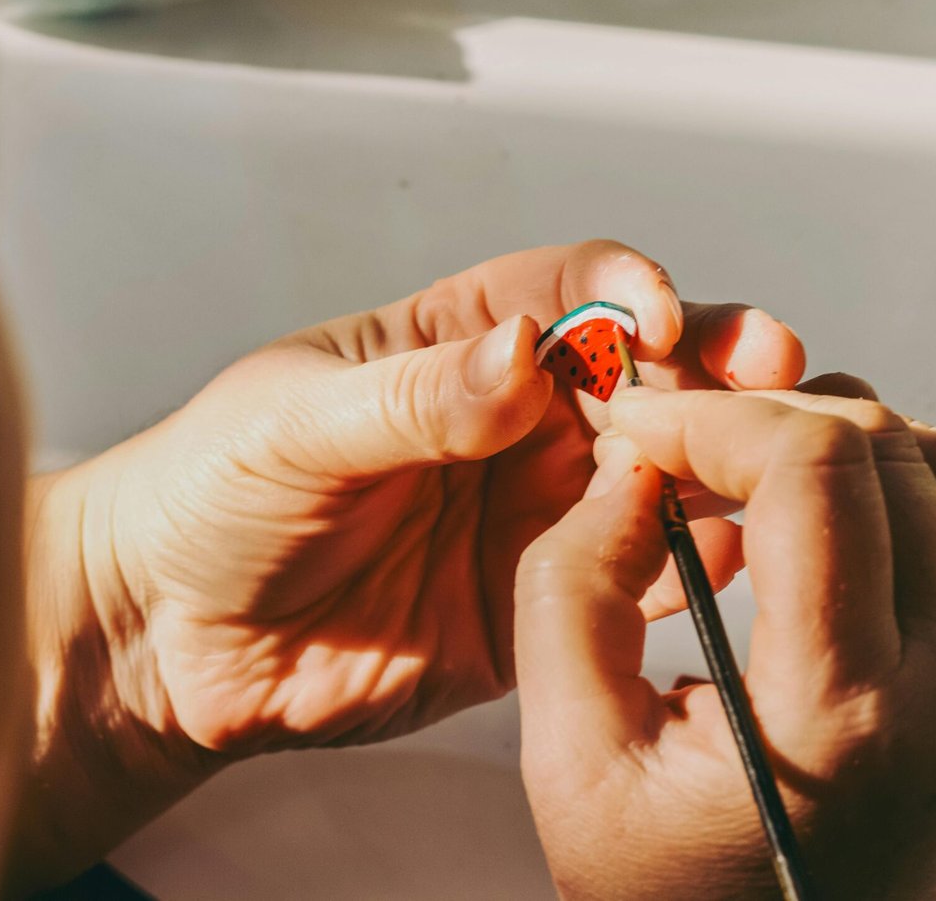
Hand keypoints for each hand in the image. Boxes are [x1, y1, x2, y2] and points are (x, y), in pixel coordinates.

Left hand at [11, 241, 803, 890]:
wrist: (166, 643)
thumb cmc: (210, 495)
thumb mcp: (297, 425)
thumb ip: (416, 396)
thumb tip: (526, 350)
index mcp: (461, 342)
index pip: (572, 293)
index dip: (627, 291)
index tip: (658, 315)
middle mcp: (518, 420)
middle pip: (644, 377)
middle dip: (711, 370)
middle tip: (769, 377)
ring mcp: (537, 510)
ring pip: (658, 473)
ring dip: (717, 462)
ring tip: (769, 465)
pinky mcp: (543, 602)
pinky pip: (632, 579)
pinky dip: (685, 568)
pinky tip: (721, 557)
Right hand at [514, 387, 935, 899]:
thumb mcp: (575, 767)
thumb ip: (570, 596)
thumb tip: (624, 471)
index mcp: (848, 713)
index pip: (818, 469)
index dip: (719, 418)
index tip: (651, 429)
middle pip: (886, 448)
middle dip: (767, 416)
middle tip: (682, 448)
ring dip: (833, 440)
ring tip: (739, 478)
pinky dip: (884, 489)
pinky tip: (804, 526)